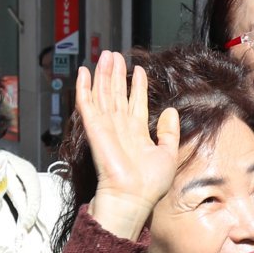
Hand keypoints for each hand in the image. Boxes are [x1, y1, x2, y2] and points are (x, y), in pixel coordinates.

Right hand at [77, 50, 180, 240]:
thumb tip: (170, 111)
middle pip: (117, 94)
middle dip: (116, 74)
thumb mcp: (169, 153)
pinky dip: (84, 88)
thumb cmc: (150, 184)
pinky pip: (87, 104)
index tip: (138, 70)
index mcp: (137, 133)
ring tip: (105, 55)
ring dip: (103, 74)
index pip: (135, 103)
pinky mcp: (94, 129)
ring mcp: (106, 127)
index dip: (136, 85)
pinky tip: (83, 72)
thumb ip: (169, 132)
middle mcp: (120, 128)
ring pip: (103, 94)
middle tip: (114, 55)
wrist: (133, 197)